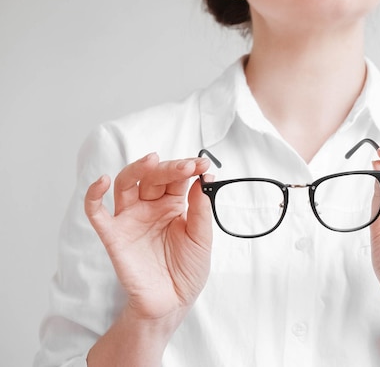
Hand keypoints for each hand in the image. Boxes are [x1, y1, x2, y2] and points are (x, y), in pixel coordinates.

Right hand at [84, 153, 212, 321]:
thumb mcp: (201, 239)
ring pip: (126, 184)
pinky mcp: (113, 235)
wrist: (171, 303)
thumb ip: (200, 210)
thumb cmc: (187, 271)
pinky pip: (96, 212)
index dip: (188, 169)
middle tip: (188, 166)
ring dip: (138, 169)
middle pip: (153, 177)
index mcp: (172, 205)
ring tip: (153, 161)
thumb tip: (203, 180)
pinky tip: (101, 181)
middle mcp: (149, 207)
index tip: (203, 164)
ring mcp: (130, 219)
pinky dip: (93, 195)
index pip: (177, 178)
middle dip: (170, 168)